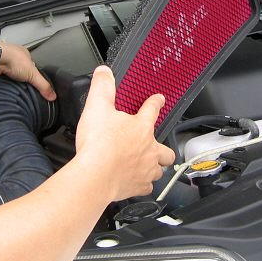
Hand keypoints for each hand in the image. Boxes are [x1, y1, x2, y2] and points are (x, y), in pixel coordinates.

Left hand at [0, 41, 55, 100]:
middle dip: (21, 76)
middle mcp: (14, 55)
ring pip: (9, 70)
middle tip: (23, 85)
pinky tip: (4, 82)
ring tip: (13, 84)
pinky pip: (0, 74)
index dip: (33, 74)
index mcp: (25, 53)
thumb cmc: (13, 59)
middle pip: (20, 68)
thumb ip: (43, 85)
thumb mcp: (33, 74)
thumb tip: (52, 95)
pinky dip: (2, 78)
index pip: (32, 65)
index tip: (33, 82)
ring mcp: (4, 59)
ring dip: (10, 77)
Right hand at [74, 66, 174, 200]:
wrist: (95, 176)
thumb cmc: (98, 144)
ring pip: (159, 170)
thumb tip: (104, 72)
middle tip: (156, 146)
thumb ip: (102, 88)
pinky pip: (146, 187)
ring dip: (155, 167)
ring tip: (148, 165)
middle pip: (166, 149)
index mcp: (141, 128)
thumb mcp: (97, 107)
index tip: (159, 100)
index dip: (156, 103)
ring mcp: (145, 170)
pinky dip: (143, 185)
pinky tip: (137, 182)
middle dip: (163, 147)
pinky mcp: (138, 186)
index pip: (152, 110)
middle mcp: (149, 149)